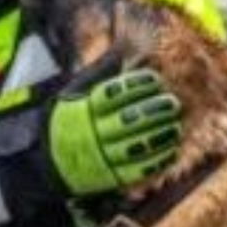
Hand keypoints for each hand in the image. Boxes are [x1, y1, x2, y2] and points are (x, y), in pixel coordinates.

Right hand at [47, 65, 181, 196]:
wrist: (51, 162)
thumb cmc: (71, 120)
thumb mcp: (75, 94)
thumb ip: (100, 73)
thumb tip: (122, 47)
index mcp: (84, 110)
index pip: (112, 95)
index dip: (136, 86)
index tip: (155, 79)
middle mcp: (92, 134)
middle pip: (127, 121)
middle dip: (153, 111)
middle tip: (173, 103)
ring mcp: (102, 158)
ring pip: (136, 147)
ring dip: (159, 136)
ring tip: (175, 126)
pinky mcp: (112, 178)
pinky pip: (138, 172)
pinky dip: (157, 161)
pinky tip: (171, 149)